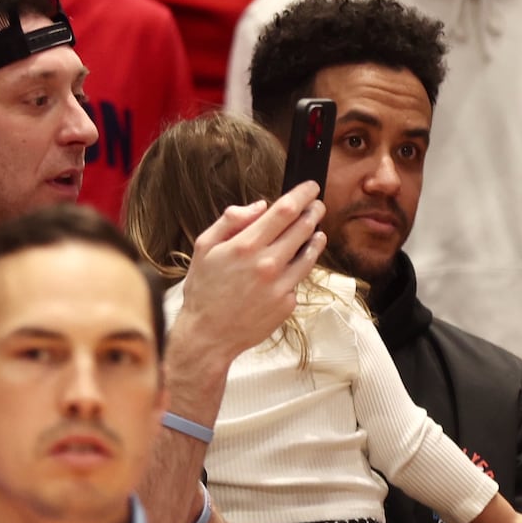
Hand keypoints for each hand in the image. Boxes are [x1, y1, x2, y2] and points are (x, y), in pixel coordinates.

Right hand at [172, 182, 325, 370]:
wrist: (208, 335)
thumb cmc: (204, 290)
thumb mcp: (204, 247)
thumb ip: (230, 220)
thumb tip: (259, 206)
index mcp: (246, 246)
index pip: (285, 210)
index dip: (302, 194)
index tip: (311, 187)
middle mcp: (267, 264)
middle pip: (303, 228)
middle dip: (314, 211)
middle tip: (317, 205)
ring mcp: (281, 286)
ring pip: (309, 253)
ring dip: (316, 237)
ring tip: (316, 231)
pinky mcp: (287, 304)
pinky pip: (299, 279)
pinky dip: (299, 268)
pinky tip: (295, 263)